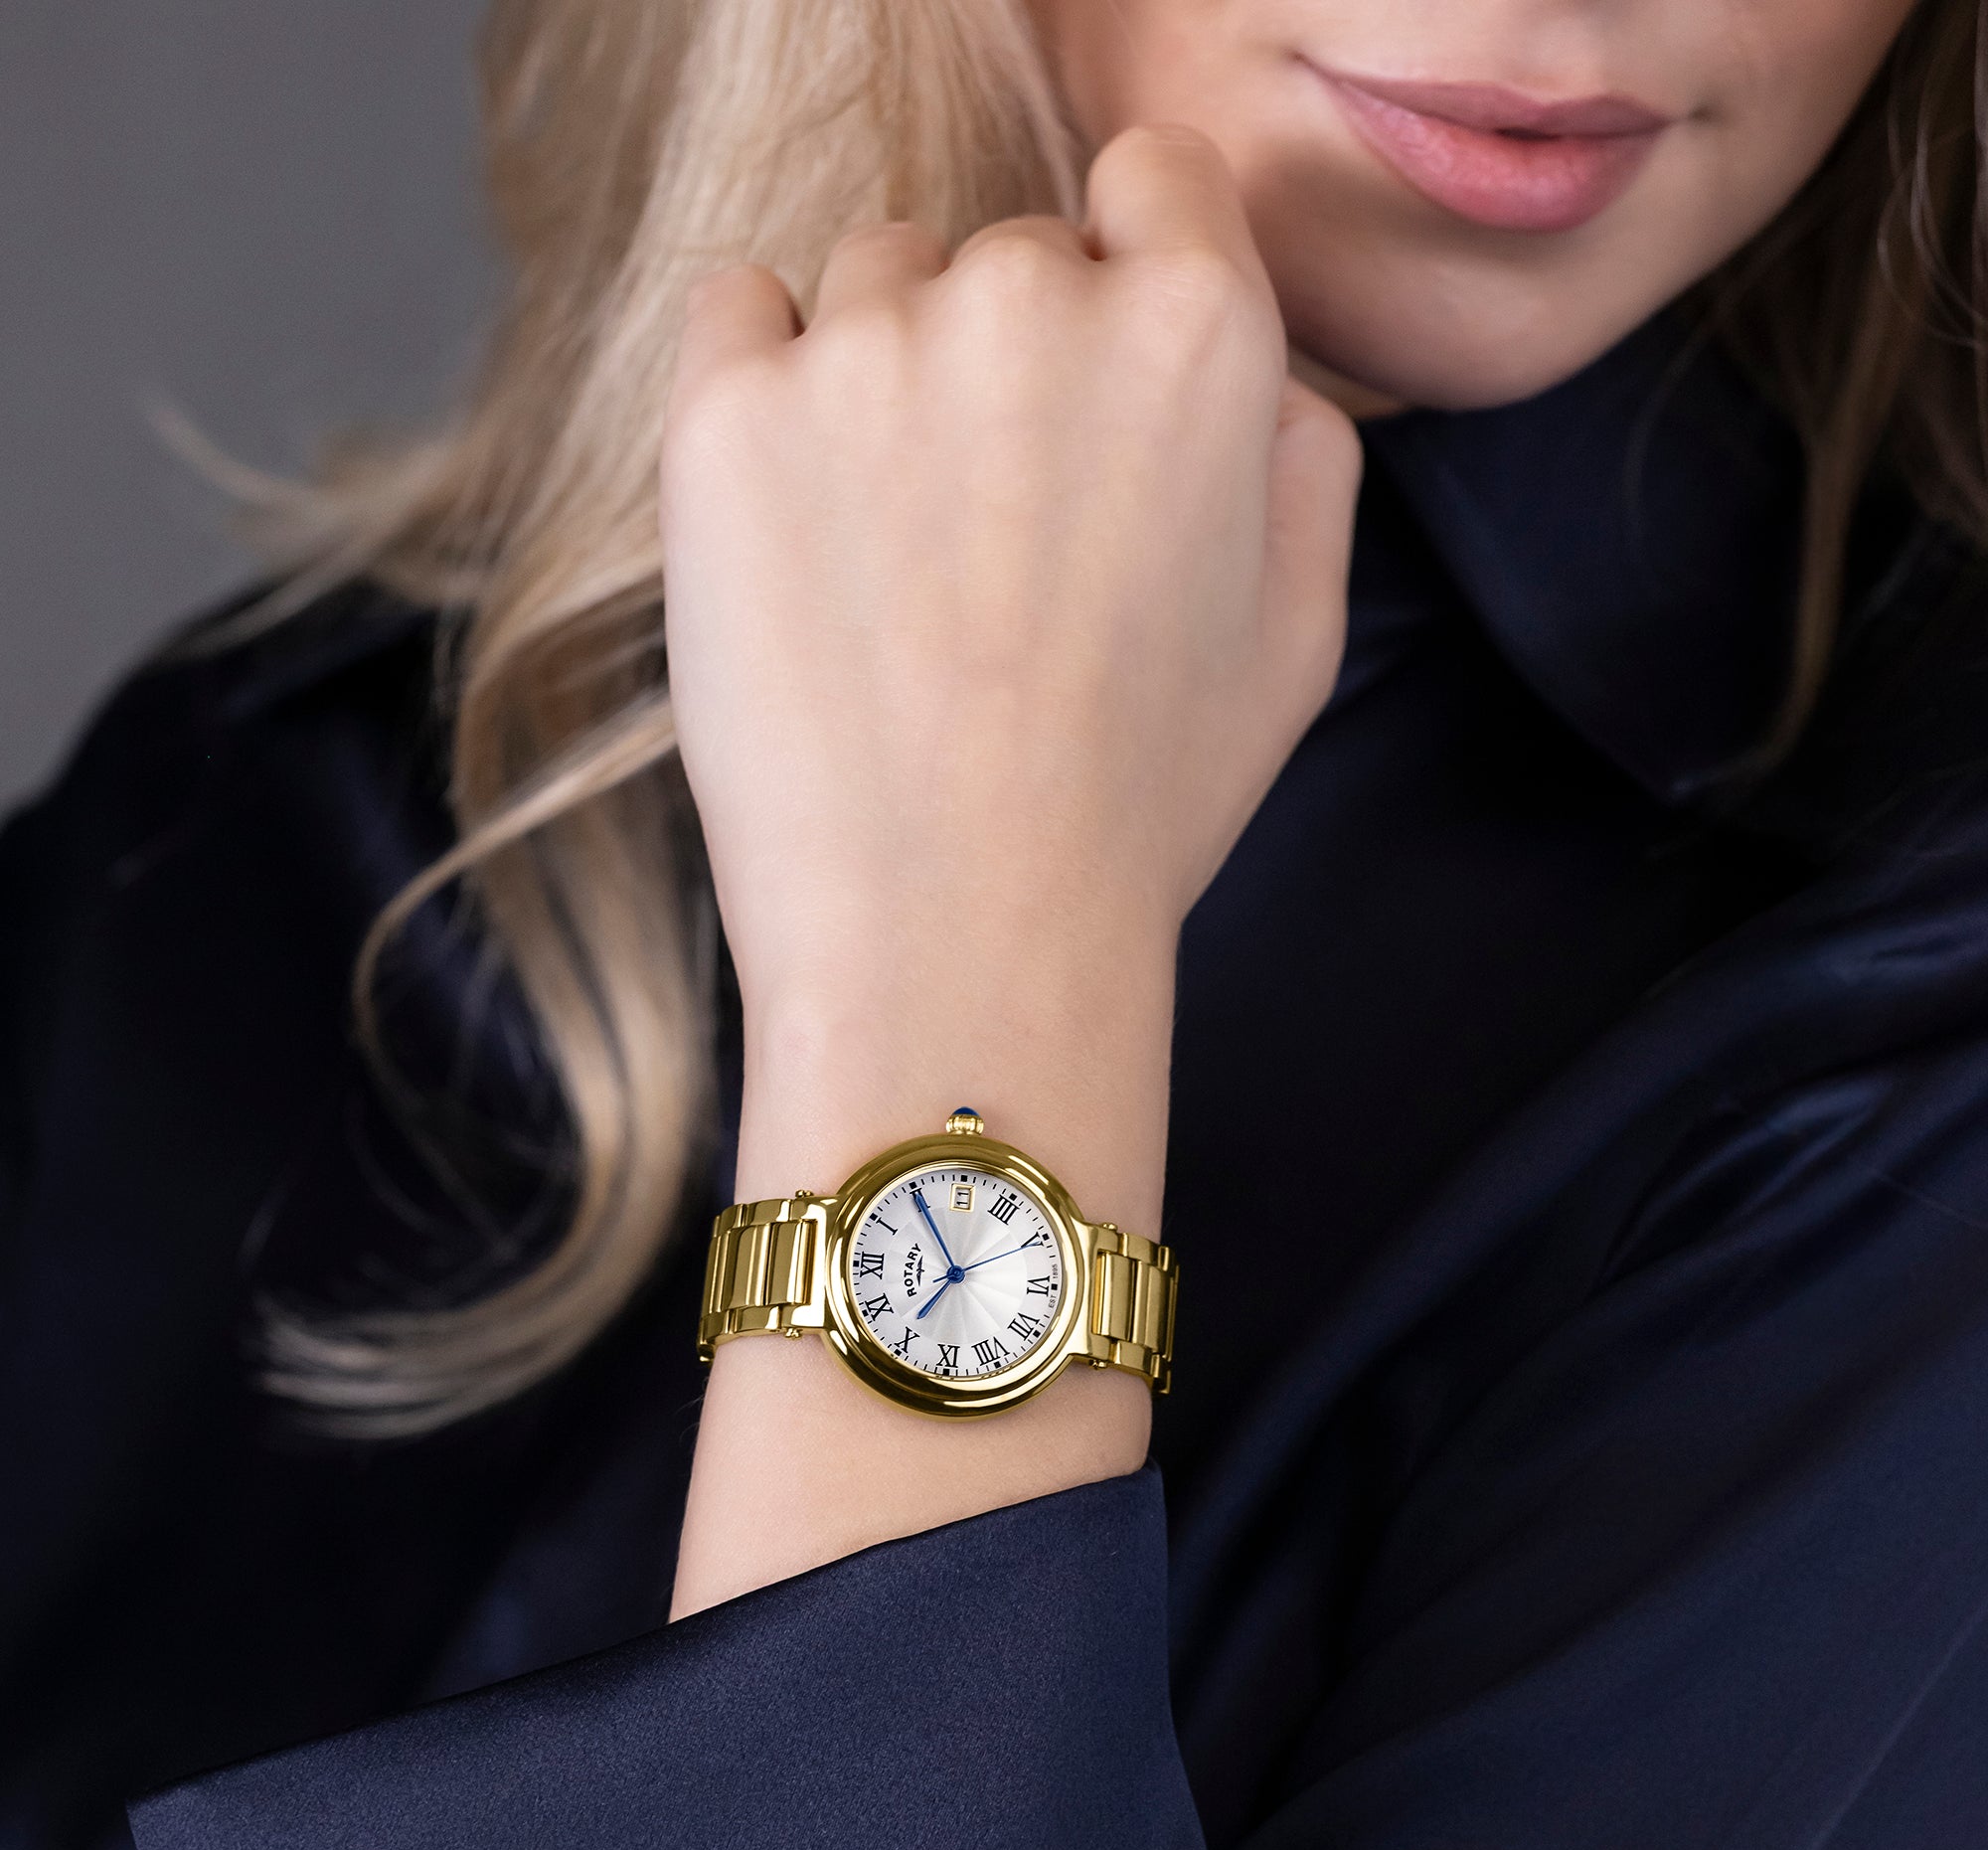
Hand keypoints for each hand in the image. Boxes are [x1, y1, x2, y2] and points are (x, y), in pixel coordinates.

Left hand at [663, 124, 1360, 1618]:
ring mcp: (866, 349)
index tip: (1090, 383)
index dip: (1129, 277)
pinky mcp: (728, 414)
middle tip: (987, 535)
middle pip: (1010, 256)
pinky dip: (761, 381)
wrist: (958, 934)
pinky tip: (795, 516)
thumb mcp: (1300, 637)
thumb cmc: (1135, 808)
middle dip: (1008, 364)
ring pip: (874, 282)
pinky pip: (737, 312)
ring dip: (884, 373)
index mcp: (1197, 332)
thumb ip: (1301, 457)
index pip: (1157, 186)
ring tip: (889, 557)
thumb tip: (1257, 380)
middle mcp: (1032, 301)